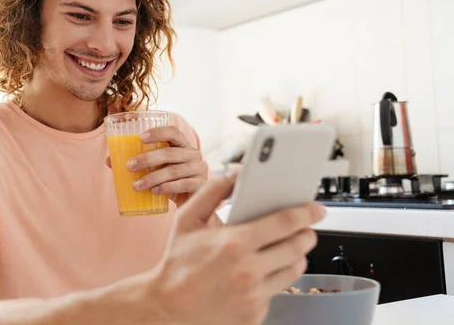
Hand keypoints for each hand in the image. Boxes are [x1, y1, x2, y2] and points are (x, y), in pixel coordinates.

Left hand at [105, 126, 207, 206]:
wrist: (191, 202)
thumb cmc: (170, 181)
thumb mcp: (156, 170)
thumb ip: (137, 163)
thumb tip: (109, 160)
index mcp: (183, 145)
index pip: (173, 132)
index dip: (158, 132)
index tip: (140, 138)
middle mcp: (193, 154)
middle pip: (169, 153)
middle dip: (147, 159)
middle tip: (129, 166)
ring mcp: (199, 169)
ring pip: (173, 171)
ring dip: (152, 178)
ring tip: (136, 185)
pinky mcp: (201, 185)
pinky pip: (182, 184)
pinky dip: (166, 188)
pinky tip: (154, 191)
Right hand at [147, 171, 325, 324]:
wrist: (167, 305)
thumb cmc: (178, 261)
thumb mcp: (188, 218)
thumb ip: (213, 190)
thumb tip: (237, 173)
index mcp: (234, 243)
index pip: (285, 223)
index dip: (306, 212)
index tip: (316, 208)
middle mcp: (248, 272)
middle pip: (298, 247)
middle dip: (306, 234)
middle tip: (305, 229)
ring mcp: (253, 297)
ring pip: (294, 270)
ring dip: (295, 256)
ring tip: (283, 249)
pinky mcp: (254, 314)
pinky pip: (277, 291)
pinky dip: (273, 279)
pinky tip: (259, 273)